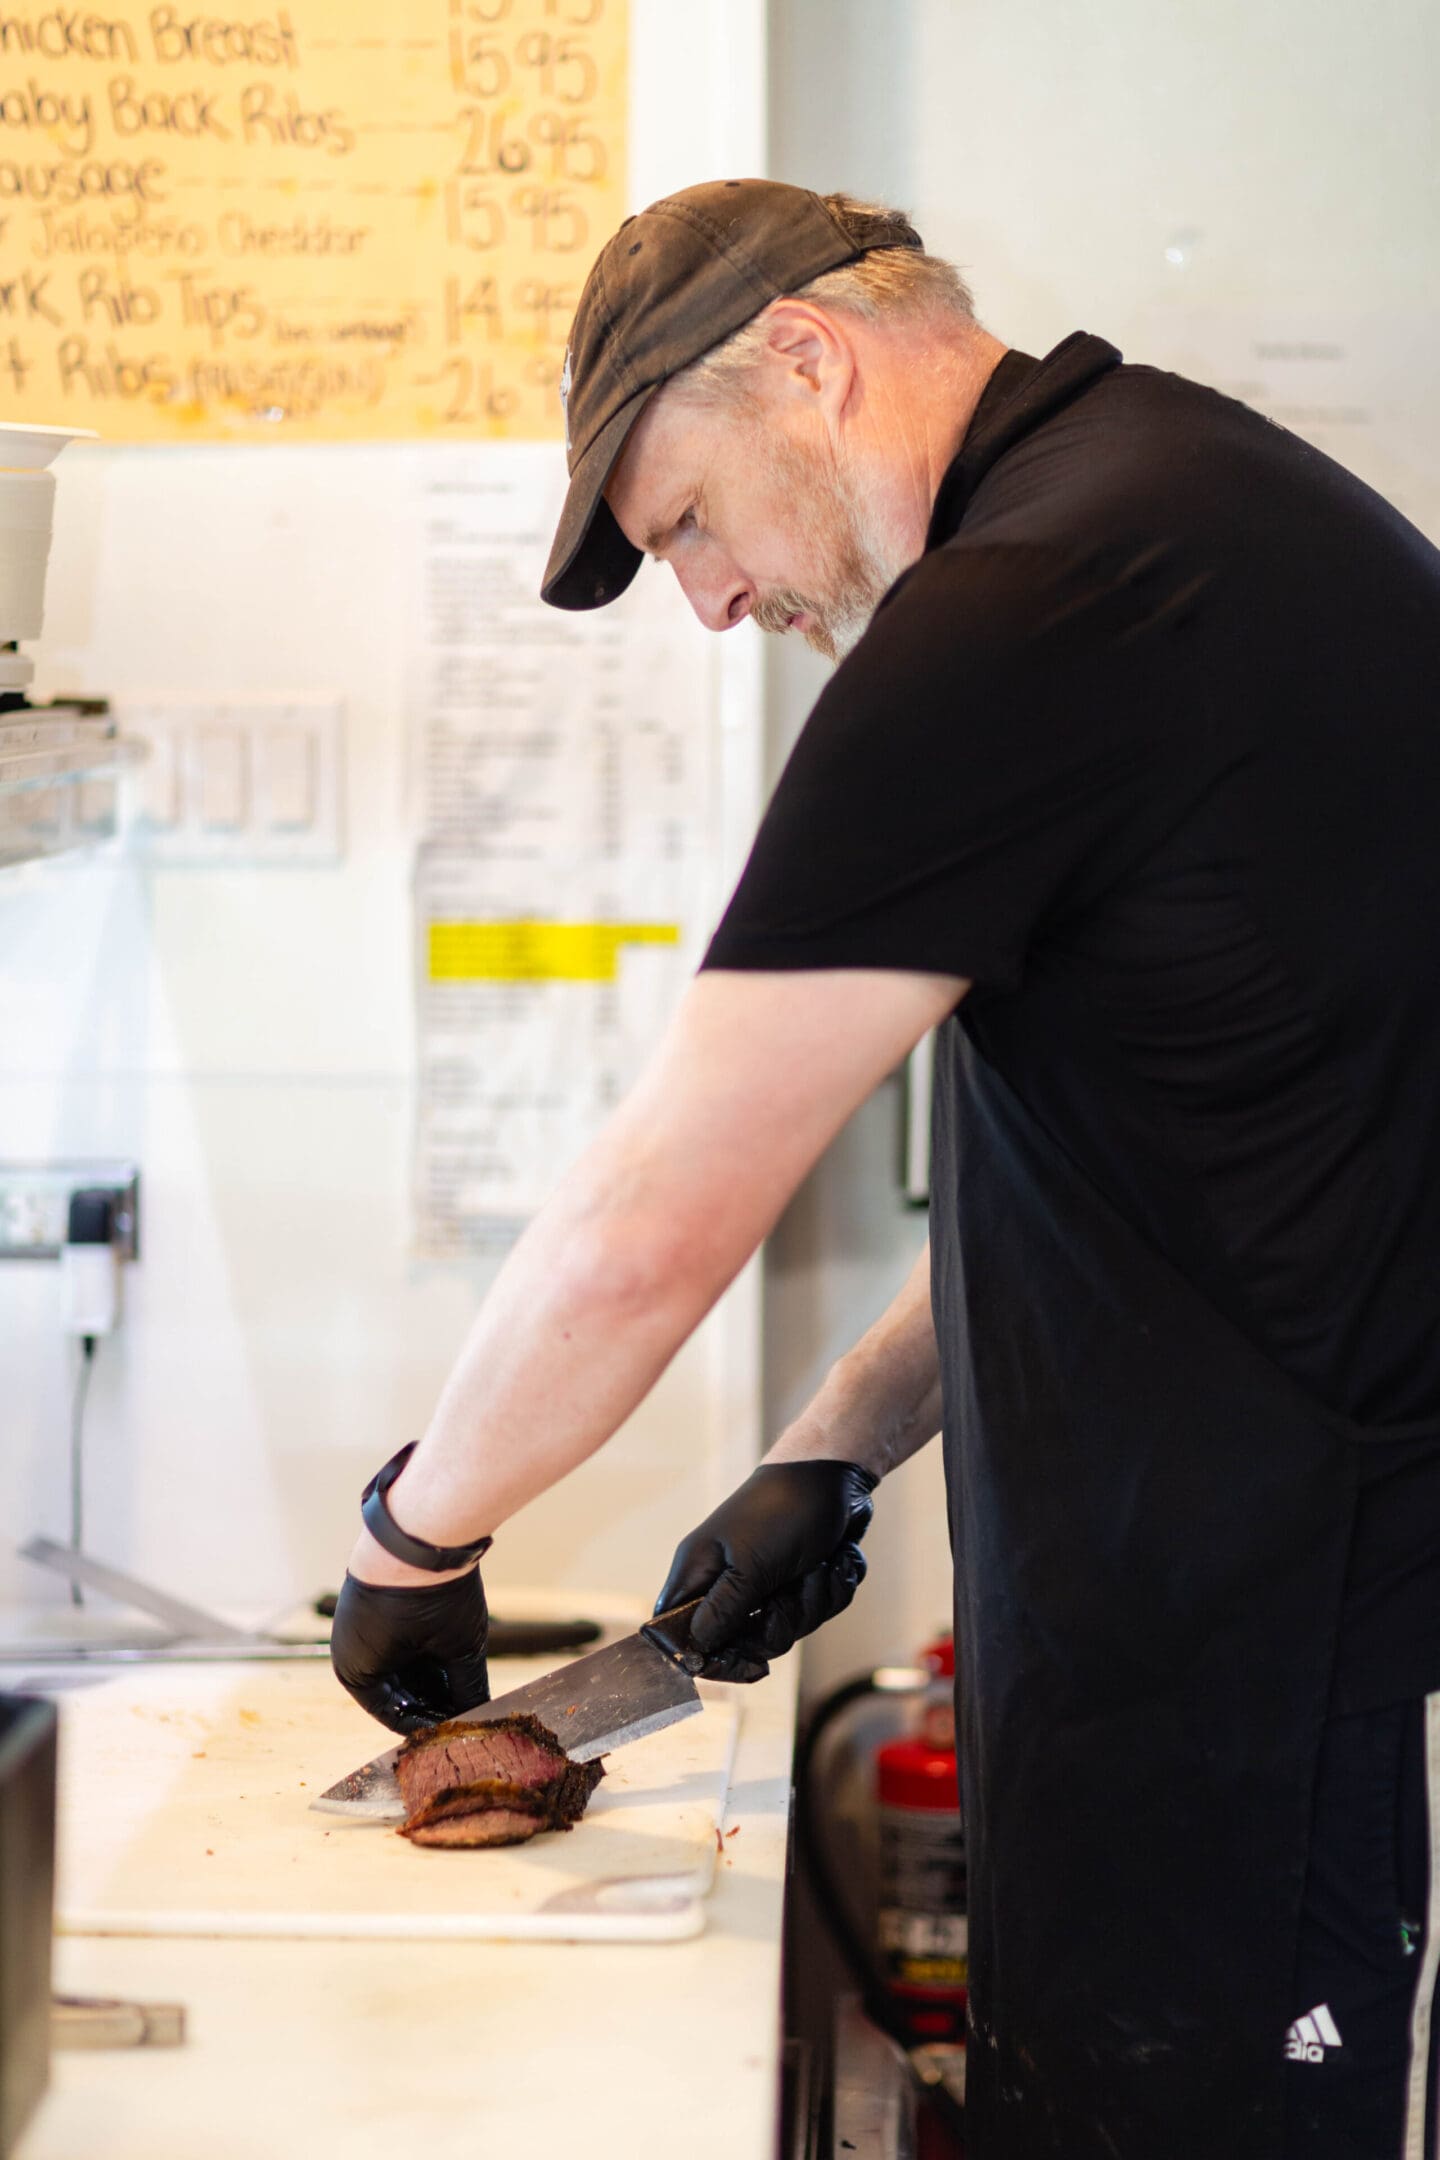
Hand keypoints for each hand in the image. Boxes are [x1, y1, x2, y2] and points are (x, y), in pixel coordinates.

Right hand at [330, 1566, 490, 1734]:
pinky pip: (400, 1637)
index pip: (394, 1716)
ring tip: (469, 1682)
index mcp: (357, 1672)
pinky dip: (426, 1648)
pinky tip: (457, 1653)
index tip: (460, 1730)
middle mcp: (352, 1650)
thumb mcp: (458, 1646)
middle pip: (399, 1690)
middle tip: (471, 1708)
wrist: (421, 1526)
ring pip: (402, 1663)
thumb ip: (468, 1686)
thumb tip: (482, 1713)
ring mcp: (362, 1623)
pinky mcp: (377, 1600)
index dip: (430, 1725)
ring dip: (433, 1673)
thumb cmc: (432, 1594)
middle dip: (435, 1699)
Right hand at [655, 1460, 877, 1682]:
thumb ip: (722, 1611)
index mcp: (700, 1573)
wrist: (837, 1476)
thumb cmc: (784, 1509)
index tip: (749, 1663)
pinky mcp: (799, 1580)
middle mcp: (728, 1581)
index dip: (711, 1658)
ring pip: (788, 1628)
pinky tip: (833, 1558)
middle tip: (789, 1591)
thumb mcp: (750, 1565)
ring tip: (817, 1564)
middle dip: (782, 1621)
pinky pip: (818, 1611)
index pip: (680, 1634)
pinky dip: (833, 1586)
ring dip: (814, 1599)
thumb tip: (695, 1651)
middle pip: (744, 1641)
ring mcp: (766, 1583)